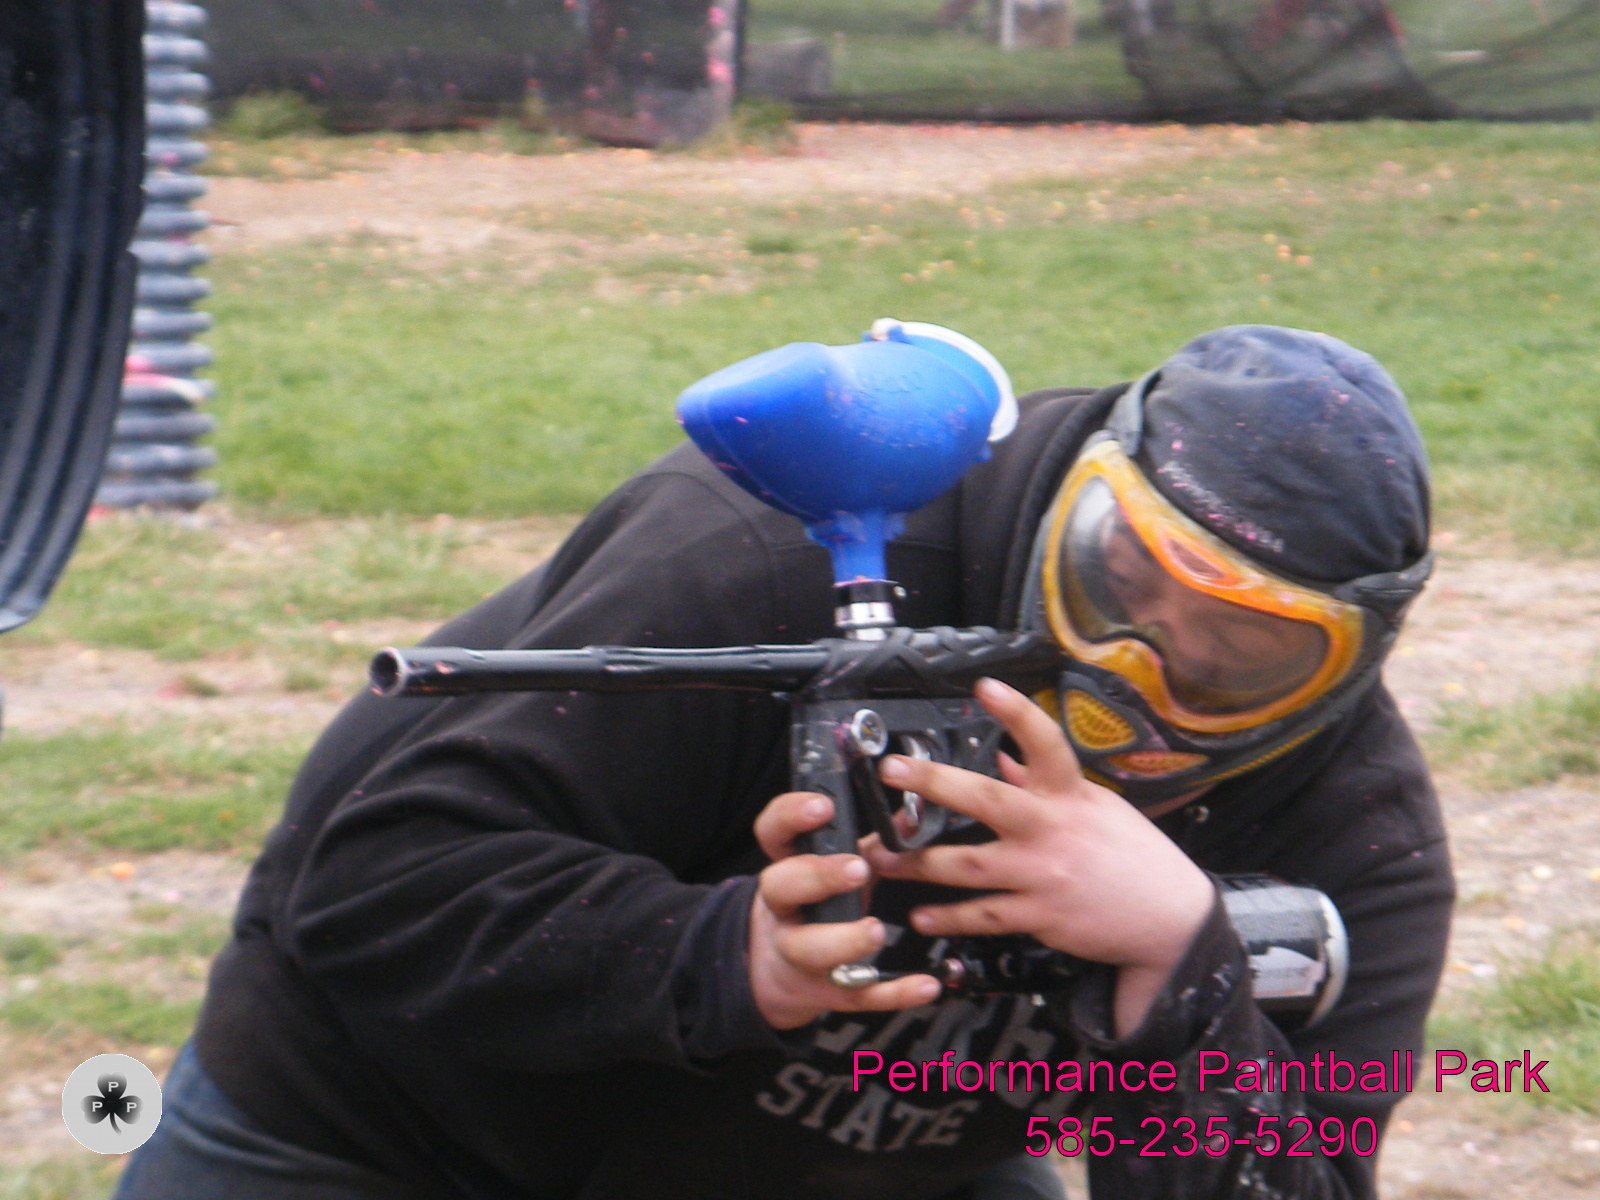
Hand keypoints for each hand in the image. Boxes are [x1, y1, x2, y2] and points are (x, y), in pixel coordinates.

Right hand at [747, 791, 940, 1029]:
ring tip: (874, 931)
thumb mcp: (836, 870)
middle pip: (781, 887)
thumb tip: (915, 815)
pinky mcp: (826, 992)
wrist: (780, 973)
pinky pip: (858, 995)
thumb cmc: (817, 906)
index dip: (791, 816)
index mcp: (787, 867)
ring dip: (843, 940)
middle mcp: (785, 909)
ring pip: (809, 948)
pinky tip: (926, 985)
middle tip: (856, 869)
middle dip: (818, 876)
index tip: (823, 806)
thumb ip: (872, 844)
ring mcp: (799, 954)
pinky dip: (894, 993)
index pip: (774, 833)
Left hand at [862, 678, 1214, 1035]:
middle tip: (891, 770)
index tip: (985, 686)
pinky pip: (984, 916)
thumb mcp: (1097, 807)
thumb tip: (1003, 756)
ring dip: (918, 862)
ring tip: (877, 856)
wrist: (1171, 920)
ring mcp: (1043, 874)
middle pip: (988, 800)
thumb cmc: (1133, 856)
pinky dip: (949, 916)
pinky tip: (921, 913)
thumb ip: (1044, 783)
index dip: (1016, 712)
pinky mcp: (1040, 916)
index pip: (1046, 742)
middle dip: (935, 784)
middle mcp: (1053, 829)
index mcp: (1070, 794)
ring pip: (969, 865)